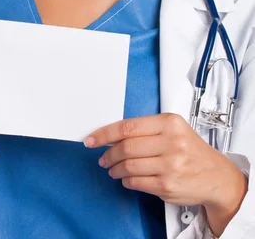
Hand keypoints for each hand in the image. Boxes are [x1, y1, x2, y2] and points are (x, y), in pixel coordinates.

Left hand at [83, 113, 246, 212]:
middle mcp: (171, 142)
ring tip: (112, 169)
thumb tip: (112, 134)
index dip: (104, 133)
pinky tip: (126, 178)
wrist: (217, 177)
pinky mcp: (167, 185)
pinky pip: (136, 182)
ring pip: (129, 165)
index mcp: (170, 123)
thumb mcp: (174, 129)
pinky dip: (126, 180)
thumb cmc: (192, 151)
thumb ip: (146, 129)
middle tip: (102, 158)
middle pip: (126, 146)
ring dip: (115, 168)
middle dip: (108, 154)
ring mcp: (170, 165)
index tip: (91, 139)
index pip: (128, 126)